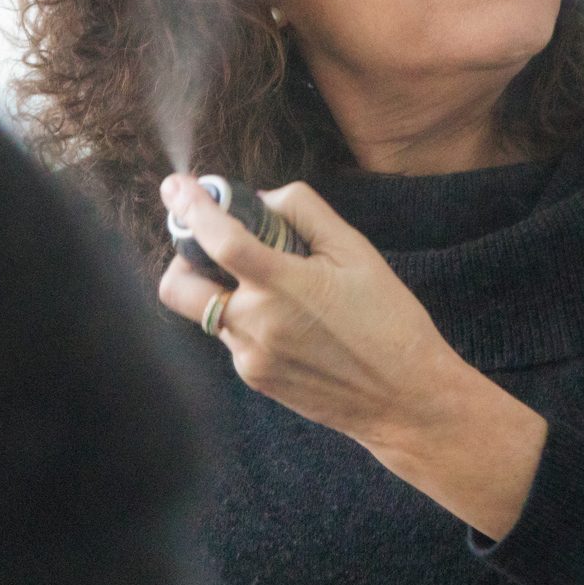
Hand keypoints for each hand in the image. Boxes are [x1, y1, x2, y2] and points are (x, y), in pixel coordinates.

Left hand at [158, 174, 548, 537]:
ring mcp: (250, 358)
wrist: (406, 400)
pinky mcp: (256, 379)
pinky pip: (233, 338)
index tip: (177, 184)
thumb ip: (304, 213)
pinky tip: (293, 320)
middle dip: (182, 257)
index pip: (217, 239)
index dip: (191, 206)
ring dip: (222, 287)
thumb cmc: (389, 320)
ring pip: (207, 312)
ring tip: (274, 283)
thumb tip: (262, 201)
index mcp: (282, 286)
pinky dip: (248, 317)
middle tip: (211, 243)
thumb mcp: (356, 251)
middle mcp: (254, 325)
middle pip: (177, 288)